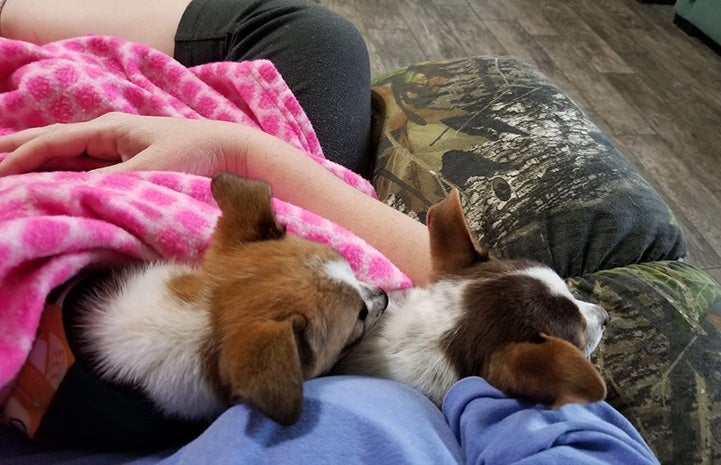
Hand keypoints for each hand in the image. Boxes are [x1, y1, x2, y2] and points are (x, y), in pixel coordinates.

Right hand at [0, 112, 247, 175]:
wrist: (234, 154)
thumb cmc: (196, 156)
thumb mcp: (149, 171)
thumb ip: (109, 182)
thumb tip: (71, 192)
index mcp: (110, 130)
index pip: (54, 142)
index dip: (22, 157)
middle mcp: (111, 135)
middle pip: (55, 142)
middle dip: (20, 149)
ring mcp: (121, 148)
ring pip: (70, 154)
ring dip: (40, 161)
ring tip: (9, 168)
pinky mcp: (133, 163)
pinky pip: (89, 166)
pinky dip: (66, 172)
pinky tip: (54, 179)